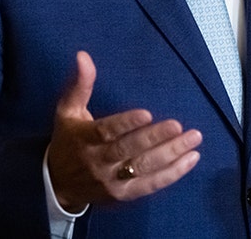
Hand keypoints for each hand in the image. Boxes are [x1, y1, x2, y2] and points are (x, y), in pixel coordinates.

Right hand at [46, 51, 202, 211]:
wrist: (57, 185)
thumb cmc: (67, 140)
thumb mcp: (67, 111)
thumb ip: (79, 84)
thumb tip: (83, 56)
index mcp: (85, 138)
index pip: (107, 131)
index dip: (126, 123)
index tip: (147, 113)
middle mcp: (99, 161)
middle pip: (129, 150)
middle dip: (155, 138)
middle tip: (178, 125)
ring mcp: (112, 181)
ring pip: (144, 168)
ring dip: (171, 154)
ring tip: (193, 140)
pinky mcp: (123, 194)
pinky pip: (150, 185)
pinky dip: (172, 174)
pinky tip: (190, 159)